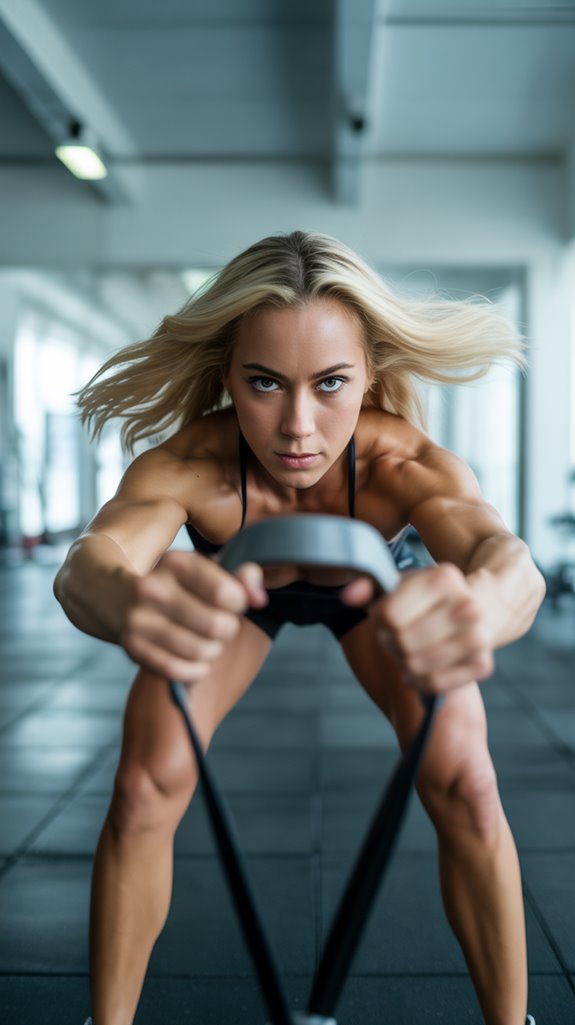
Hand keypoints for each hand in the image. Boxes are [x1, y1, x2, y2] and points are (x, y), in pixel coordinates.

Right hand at [120, 551, 267, 682]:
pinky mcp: (131, 647)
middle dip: (227, 630)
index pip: (227, 593)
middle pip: (217, 626)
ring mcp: (139, 619)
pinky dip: (195, 670)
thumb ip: (241, 579)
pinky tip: (193, 659)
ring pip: (201, 651)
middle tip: (219, 626)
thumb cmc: (178, 587)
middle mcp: (152, 587)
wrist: (115, 598)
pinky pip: (179, 671)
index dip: (239, 604)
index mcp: (176, 562)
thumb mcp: (206, 572)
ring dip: (212, 651)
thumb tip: (260, 598)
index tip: (231, 603)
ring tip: (206, 642)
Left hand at [342, 564, 493, 692]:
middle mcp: (468, 605)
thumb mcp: (396, 585)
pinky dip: (419, 680)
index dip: (379, 620)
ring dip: (403, 662)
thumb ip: (367, 586)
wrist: (470, 614)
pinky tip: (420, 668)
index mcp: (445, 577)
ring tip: (408, 650)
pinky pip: (432, 683)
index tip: (386, 616)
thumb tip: (349, 596)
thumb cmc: (424, 600)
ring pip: (415, 664)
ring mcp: (480, 637)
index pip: (389, 615)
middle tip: (397, 636)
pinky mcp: (483, 665)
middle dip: (390, 642)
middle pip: (402, 641)